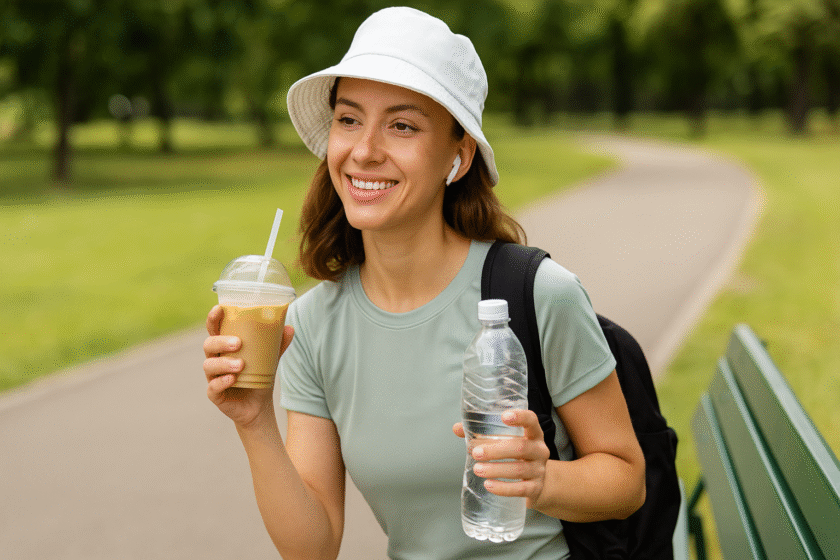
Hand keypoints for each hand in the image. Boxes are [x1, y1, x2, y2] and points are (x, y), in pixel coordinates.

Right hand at [202, 305, 293, 426]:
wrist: (258, 406)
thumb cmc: (260, 376)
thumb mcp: (270, 359)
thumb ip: (278, 344)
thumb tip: (290, 328)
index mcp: (225, 346)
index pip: (214, 329)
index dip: (213, 319)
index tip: (219, 309)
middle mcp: (215, 359)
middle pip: (209, 345)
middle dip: (221, 341)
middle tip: (238, 343)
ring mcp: (212, 377)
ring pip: (209, 365)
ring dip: (223, 363)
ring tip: (241, 364)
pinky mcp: (214, 394)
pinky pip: (213, 387)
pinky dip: (222, 382)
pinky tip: (233, 379)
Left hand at [453, 410, 550, 507]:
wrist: (536, 484)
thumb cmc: (516, 457)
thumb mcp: (505, 442)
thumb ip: (482, 434)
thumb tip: (457, 428)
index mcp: (533, 434)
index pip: (531, 420)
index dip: (520, 417)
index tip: (504, 416)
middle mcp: (539, 450)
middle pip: (521, 447)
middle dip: (497, 450)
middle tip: (476, 452)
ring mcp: (539, 470)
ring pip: (519, 469)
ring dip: (496, 469)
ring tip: (477, 469)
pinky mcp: (535, 489)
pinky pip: (520, 489)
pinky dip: (503, 488)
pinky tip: (489, 485)